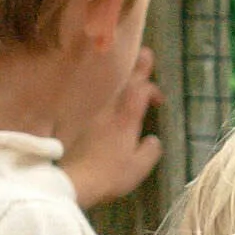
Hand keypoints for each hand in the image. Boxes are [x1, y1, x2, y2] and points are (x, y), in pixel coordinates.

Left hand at [62, 45, 163, 211]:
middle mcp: (110, 111)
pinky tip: (105, 93)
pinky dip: (104, 93)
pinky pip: (95, 100)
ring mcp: (93, 115)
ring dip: (120, 77)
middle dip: (137, 68)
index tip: (159, 100)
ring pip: (108, 88)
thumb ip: (150, 151)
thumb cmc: (111, 175)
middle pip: (125, 82)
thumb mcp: (138, 167)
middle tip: (145, 53)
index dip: (152, 90)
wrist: (75, 181)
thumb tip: (153, 140)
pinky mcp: (80, 122)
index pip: (141, 92)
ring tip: (126, 68)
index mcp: (126, 120)